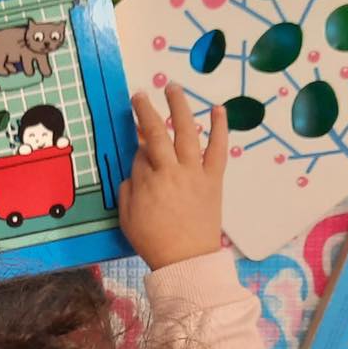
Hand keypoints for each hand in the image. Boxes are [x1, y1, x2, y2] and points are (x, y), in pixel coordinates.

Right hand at [119, 85, 227, 270]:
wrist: (187, 261)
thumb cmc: (153, 241)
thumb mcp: (128, 217)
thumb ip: (129, 188)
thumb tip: (137, 169)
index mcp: (148, 181)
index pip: (139, 152)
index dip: (136, 146)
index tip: (135, 142)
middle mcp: (171, 170)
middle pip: (157, 133)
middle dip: (147, 111)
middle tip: (140, 95)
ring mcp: (195, 172)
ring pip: (186, 132)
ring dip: (179, 107)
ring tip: (173, 88)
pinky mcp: (213, 178)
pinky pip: (217, 149)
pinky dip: (219, 128)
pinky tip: (218, 109)